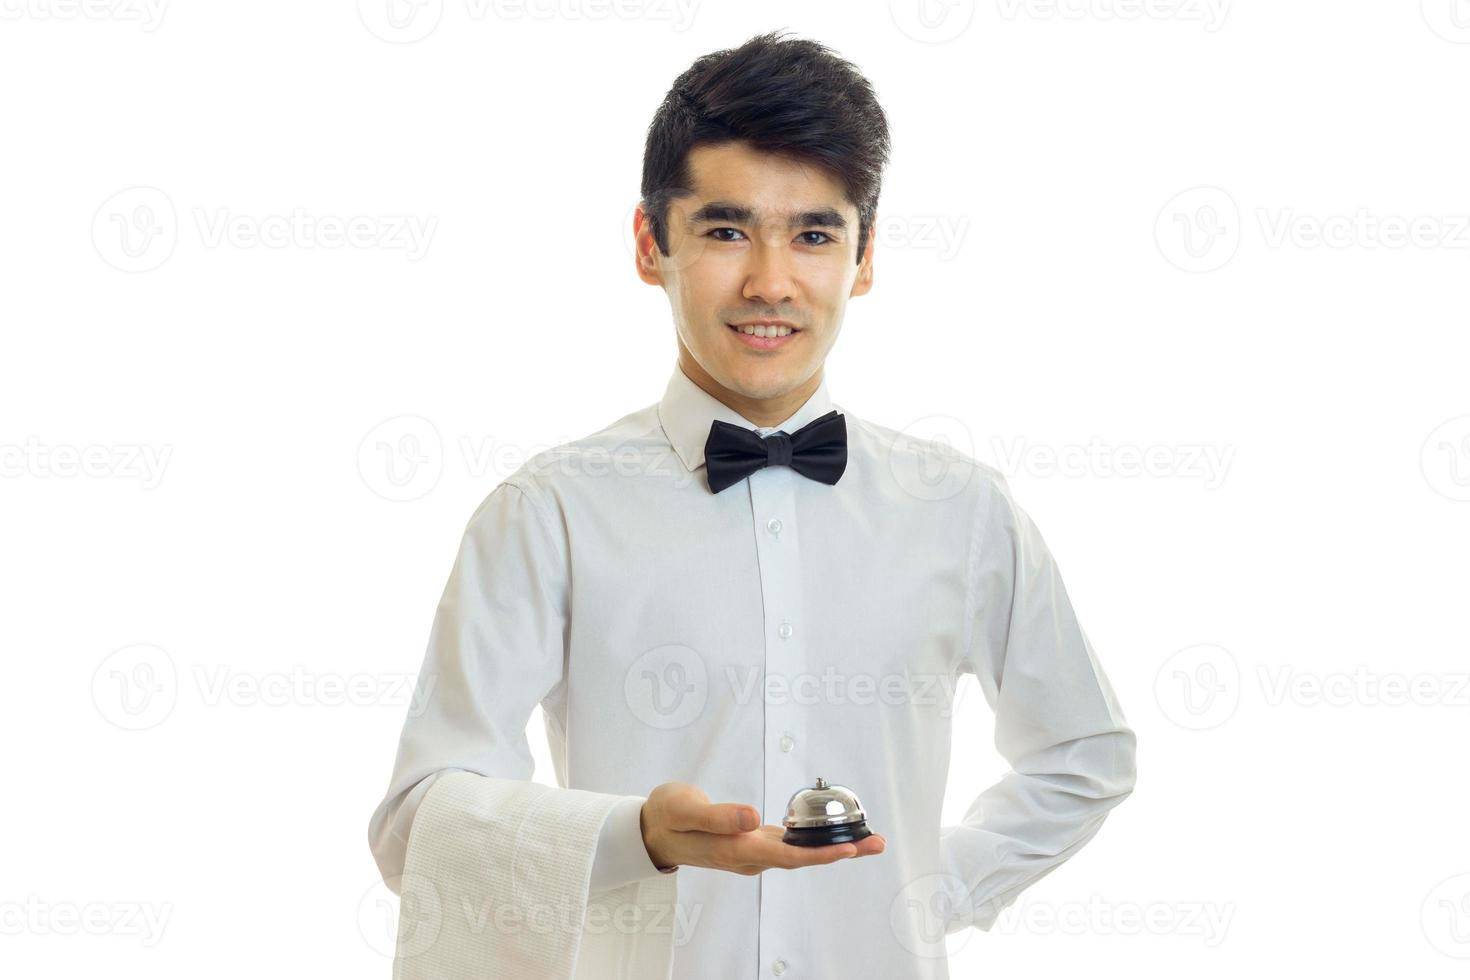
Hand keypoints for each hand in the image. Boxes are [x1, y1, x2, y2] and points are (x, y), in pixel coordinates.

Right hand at [639, 781, 885, 875]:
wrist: (652, 829)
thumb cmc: (667, 816)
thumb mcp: (686, 809)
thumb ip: (719, 816)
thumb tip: (753, 818)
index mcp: (735, 849)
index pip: (786, 856)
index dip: (819, 853)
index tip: (849, 848)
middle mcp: (749, 855)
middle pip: (803, 858)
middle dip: (842, 851)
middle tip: (878, 843)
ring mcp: (752, 851)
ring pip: (800, 852)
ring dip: (834, 846)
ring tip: (867, 838)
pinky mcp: (752, 841)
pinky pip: (790, 845)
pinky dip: (815, 840)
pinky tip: (832, 834)